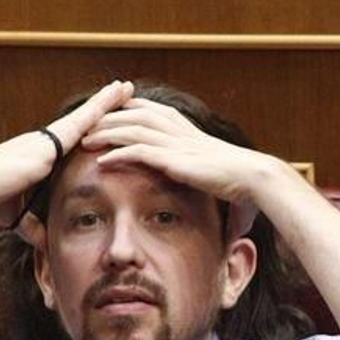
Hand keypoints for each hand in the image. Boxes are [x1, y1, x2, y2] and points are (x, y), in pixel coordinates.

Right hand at [0, 79, 135, 234]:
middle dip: (102, 106)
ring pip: (83, 116)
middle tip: (125, 88)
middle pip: (80, 121)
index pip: (70, 139)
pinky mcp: (47, 146)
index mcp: (37, 157)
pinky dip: (98, 109)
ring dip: (105, 101)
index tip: (106, 114)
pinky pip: (80, 123)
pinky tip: (113, 97)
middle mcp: (42, 143)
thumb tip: (45, 244)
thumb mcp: (17, 217)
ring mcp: (44, 141)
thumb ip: (34, 228)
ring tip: (125, 85)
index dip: (88, 126)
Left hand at [81, 99, 278, 230]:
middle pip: (133, 113)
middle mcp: (178, 130)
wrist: (255, 179)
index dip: (127, 111)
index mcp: (187, 129)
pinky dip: (117, 153)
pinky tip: (101, 161)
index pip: (150, 110)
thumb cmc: (245, 185)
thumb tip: (223, 229)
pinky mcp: (173, 157)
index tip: (108, 118)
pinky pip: (137, 150)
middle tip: (85, 127)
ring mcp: (175, 141)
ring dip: (105, 133)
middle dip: (107, 118)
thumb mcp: (220, 180)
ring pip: (130, 127)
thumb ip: (209, 188)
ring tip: (84, 142)